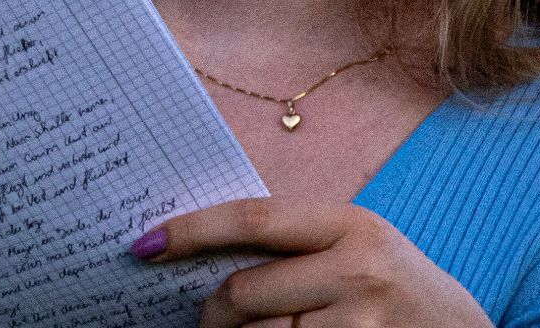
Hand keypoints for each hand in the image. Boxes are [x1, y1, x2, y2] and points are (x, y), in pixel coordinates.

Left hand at [131, 197, 493, 327]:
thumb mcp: (358, 249)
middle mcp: (360, 272)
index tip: (145, 244)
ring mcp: (361, 326)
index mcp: (353, 225)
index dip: (192, 231)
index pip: (254, 221)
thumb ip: (296, 246)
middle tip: (214, 322)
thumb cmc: (395, 291)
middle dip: (216, 315)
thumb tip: (202, 255)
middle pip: (244, 293)